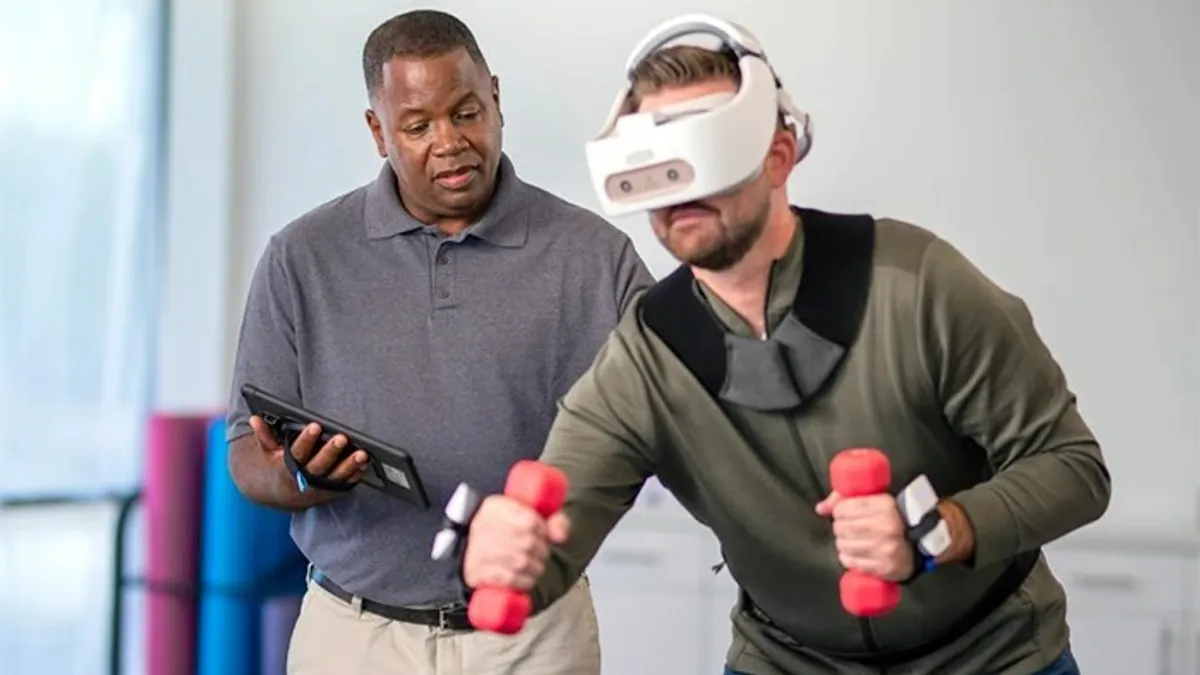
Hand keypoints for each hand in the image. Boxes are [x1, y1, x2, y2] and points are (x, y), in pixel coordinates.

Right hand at [249, 415, 368, 487]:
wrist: (280, 495)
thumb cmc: (276, 467)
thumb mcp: (267, 453)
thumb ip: (264, 436)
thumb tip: (255, 419)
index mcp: (287, 468)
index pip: (297, 453)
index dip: (306, 440)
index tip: (315, 426)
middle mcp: (303, 480)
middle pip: (319, 466)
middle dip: (330, 452)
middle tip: (342, 438)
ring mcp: (318, 489)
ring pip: (335, 477)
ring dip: (349, 465)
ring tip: (362, 453)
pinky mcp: (329, 492)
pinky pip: (344, 485)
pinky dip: (354, 476)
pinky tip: (364, 465)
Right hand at [462, 495, 570, 591]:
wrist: (470, 546)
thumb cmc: (504, 528)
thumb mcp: (526, 513)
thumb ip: (553, 519)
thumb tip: (560, 536)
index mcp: (495, 507)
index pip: (530, 520)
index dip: (542, 530)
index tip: (542, 534)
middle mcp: (482, 525)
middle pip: (527, 543)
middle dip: (541, 551)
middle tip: (540, 554)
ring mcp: (477, 550)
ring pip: (520, 563)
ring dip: (534, 568)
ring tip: (534, 566)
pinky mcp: (476, 572)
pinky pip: (509, 579)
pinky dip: (522, 581)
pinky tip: (524, 577)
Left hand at [816, 491, 913, 581]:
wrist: (920, 544)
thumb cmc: (893, 519)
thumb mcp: (875, 501)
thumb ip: (845, 499)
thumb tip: (821, 508)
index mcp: (885, 506)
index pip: (844, 508)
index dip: (839, 511)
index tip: (842, 514)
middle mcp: (887, 527)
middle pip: (842, 527)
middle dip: (839, 528)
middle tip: (845, 528)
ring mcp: (886, 548)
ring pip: (845, 545)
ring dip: (842, 543)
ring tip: (850, 541)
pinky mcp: (884, 567)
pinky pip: (852, 562)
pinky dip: (847, 558)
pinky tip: (854, 554)